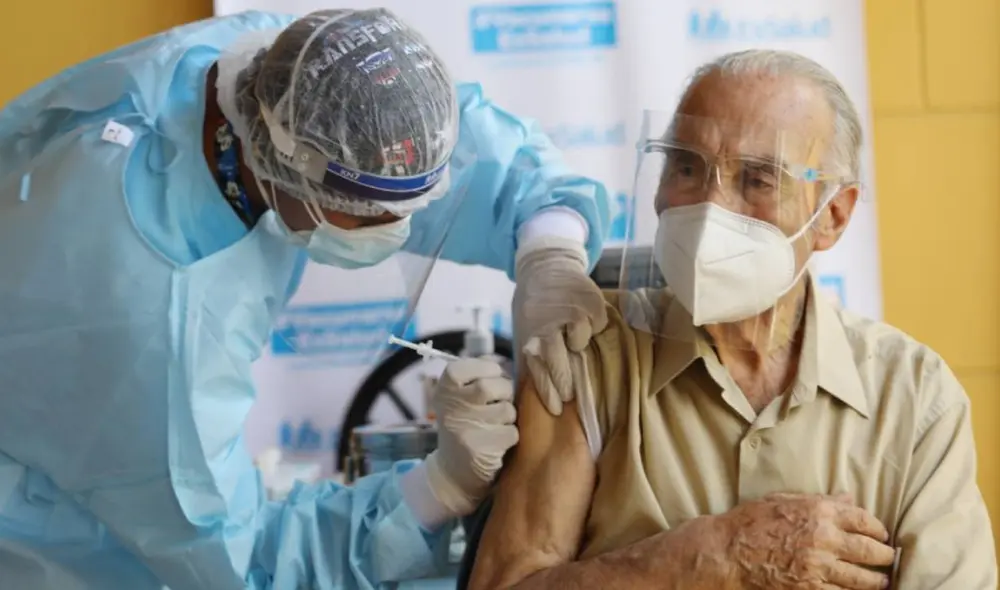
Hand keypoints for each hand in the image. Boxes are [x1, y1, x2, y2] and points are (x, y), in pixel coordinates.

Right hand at [424, 358, 517, 515]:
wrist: (454, 471)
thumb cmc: (466, 423)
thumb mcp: (462, 396)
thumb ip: (481, 374)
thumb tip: (522, 356)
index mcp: (445, 387)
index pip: (477, 364)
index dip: (490, 370)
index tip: (490, 380)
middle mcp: (450, 406)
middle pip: (494, 386)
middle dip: (505, 394)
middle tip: (498, 403)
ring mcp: (463, 428)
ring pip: (507, 410)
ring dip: (509, 417)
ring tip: (495, 424)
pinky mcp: (478, 450)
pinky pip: (511, 433)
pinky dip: (510, 437)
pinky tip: (497, 443)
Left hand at [512, 236, 607, 415]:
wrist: (544, 266)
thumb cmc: (534, 304)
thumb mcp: (525, 327)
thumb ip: (534, 354)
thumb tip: (538, 388)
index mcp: (530, 333)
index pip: (539, 369)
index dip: (548, 392)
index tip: (556, 409)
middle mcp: (547, 324)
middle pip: (560, 363)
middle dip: (566, 384)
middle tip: (571, 395)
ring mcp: (569, 311)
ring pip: (580, 342)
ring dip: (579, 346)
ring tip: (575, 343)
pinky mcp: (588, 300)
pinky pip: (597, 324)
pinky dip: (595, 325)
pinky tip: (586, 321)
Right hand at [716, 493, 895, 589]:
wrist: (728, 551)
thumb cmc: (751, 521)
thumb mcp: (784, 500)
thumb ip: (820, 500)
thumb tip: (848, 499)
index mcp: (819, 511)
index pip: (864, 521)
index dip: (878, 529)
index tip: (882, 534)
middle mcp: (824, 538)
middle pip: (870, 551)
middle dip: (884, 556)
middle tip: (887, 559)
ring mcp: (818, 567)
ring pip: (862, 578)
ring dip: (876, 581)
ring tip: (882, 582)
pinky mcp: (810, 589)